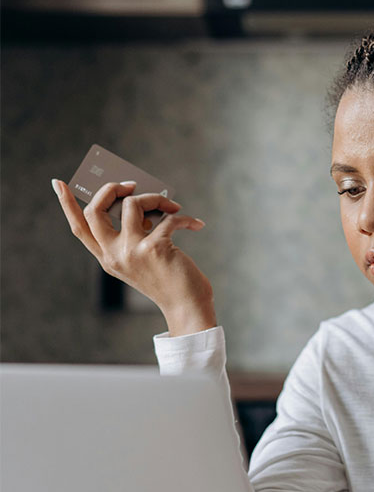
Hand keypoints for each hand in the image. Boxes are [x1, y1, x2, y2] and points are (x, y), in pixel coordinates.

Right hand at [52, 178, 215, 335]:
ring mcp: (132, 252)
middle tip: (131, 185)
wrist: (188, 307)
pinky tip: (196, 224)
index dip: (67, 205)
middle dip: (111, 189)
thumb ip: (135, 234)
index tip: (58, 183)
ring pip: (133, 204)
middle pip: (96, 210)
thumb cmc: (171, 281)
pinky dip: (184, 218)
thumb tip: (140, 201)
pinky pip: (168, 218)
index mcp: (108, 259)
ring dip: (156, 198)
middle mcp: (115, 255)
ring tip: (172, 207)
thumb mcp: (143, 258)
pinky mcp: (154, 248)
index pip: (79, 229)